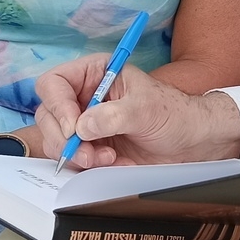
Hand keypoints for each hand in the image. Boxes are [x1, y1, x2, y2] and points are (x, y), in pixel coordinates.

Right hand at [34, 59, 239, 168]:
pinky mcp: (91, 148)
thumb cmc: (174, 114)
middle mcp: (84, 97)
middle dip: (63, 137)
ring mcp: (85, 124)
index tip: (72, 127)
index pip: (54, 82)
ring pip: (55, 140)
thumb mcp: (146, 109)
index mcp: (95, 73)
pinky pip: (71, 159)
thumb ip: (112, 116)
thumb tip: (81, 127)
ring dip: (76, 154)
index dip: (57, 104)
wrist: (192, 143)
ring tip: (107, 157)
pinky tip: (110, 162)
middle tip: (86, 152)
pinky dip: (85, 165)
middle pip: (47, 114)